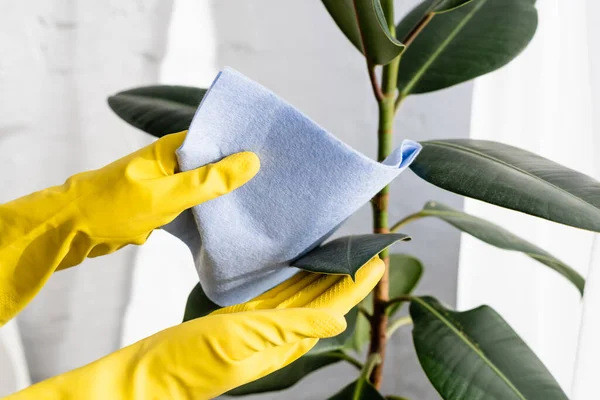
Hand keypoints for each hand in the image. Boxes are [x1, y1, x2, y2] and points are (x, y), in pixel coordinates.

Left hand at [0, 131, 258, 323]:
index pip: (215, 138)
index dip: (241, 144)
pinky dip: (209, 208)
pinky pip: (194, 202)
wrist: (72, 230)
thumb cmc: (114, 207)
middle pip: (213, 161)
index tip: (272, 151)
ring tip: (260, 195)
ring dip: (225, 191)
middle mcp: (171, 161)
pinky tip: (231, 215)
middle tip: (274, 177)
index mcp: (171, 149)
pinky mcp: (164, 203)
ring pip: (205, 184)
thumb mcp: (167, 196)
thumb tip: (251, 161)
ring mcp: (167, 183)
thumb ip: (208, 181)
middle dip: (238, 170)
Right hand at [6, 257, 383, 399]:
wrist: (151, 374)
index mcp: (284, 342)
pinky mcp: (242, 319)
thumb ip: (290, 328)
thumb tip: (339, 322)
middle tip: (363, 247)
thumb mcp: (243, 340)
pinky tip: (298, 264)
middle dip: (345, 276)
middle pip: (322, 300)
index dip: (356, 286)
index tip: (377, 261)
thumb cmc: (192, 362)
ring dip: (323, 273)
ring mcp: (261, 326)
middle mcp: (279, 334)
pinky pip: (277, 294)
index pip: (332, 309)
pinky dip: (293, 277)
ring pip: (302, 294)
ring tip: (339, 249)